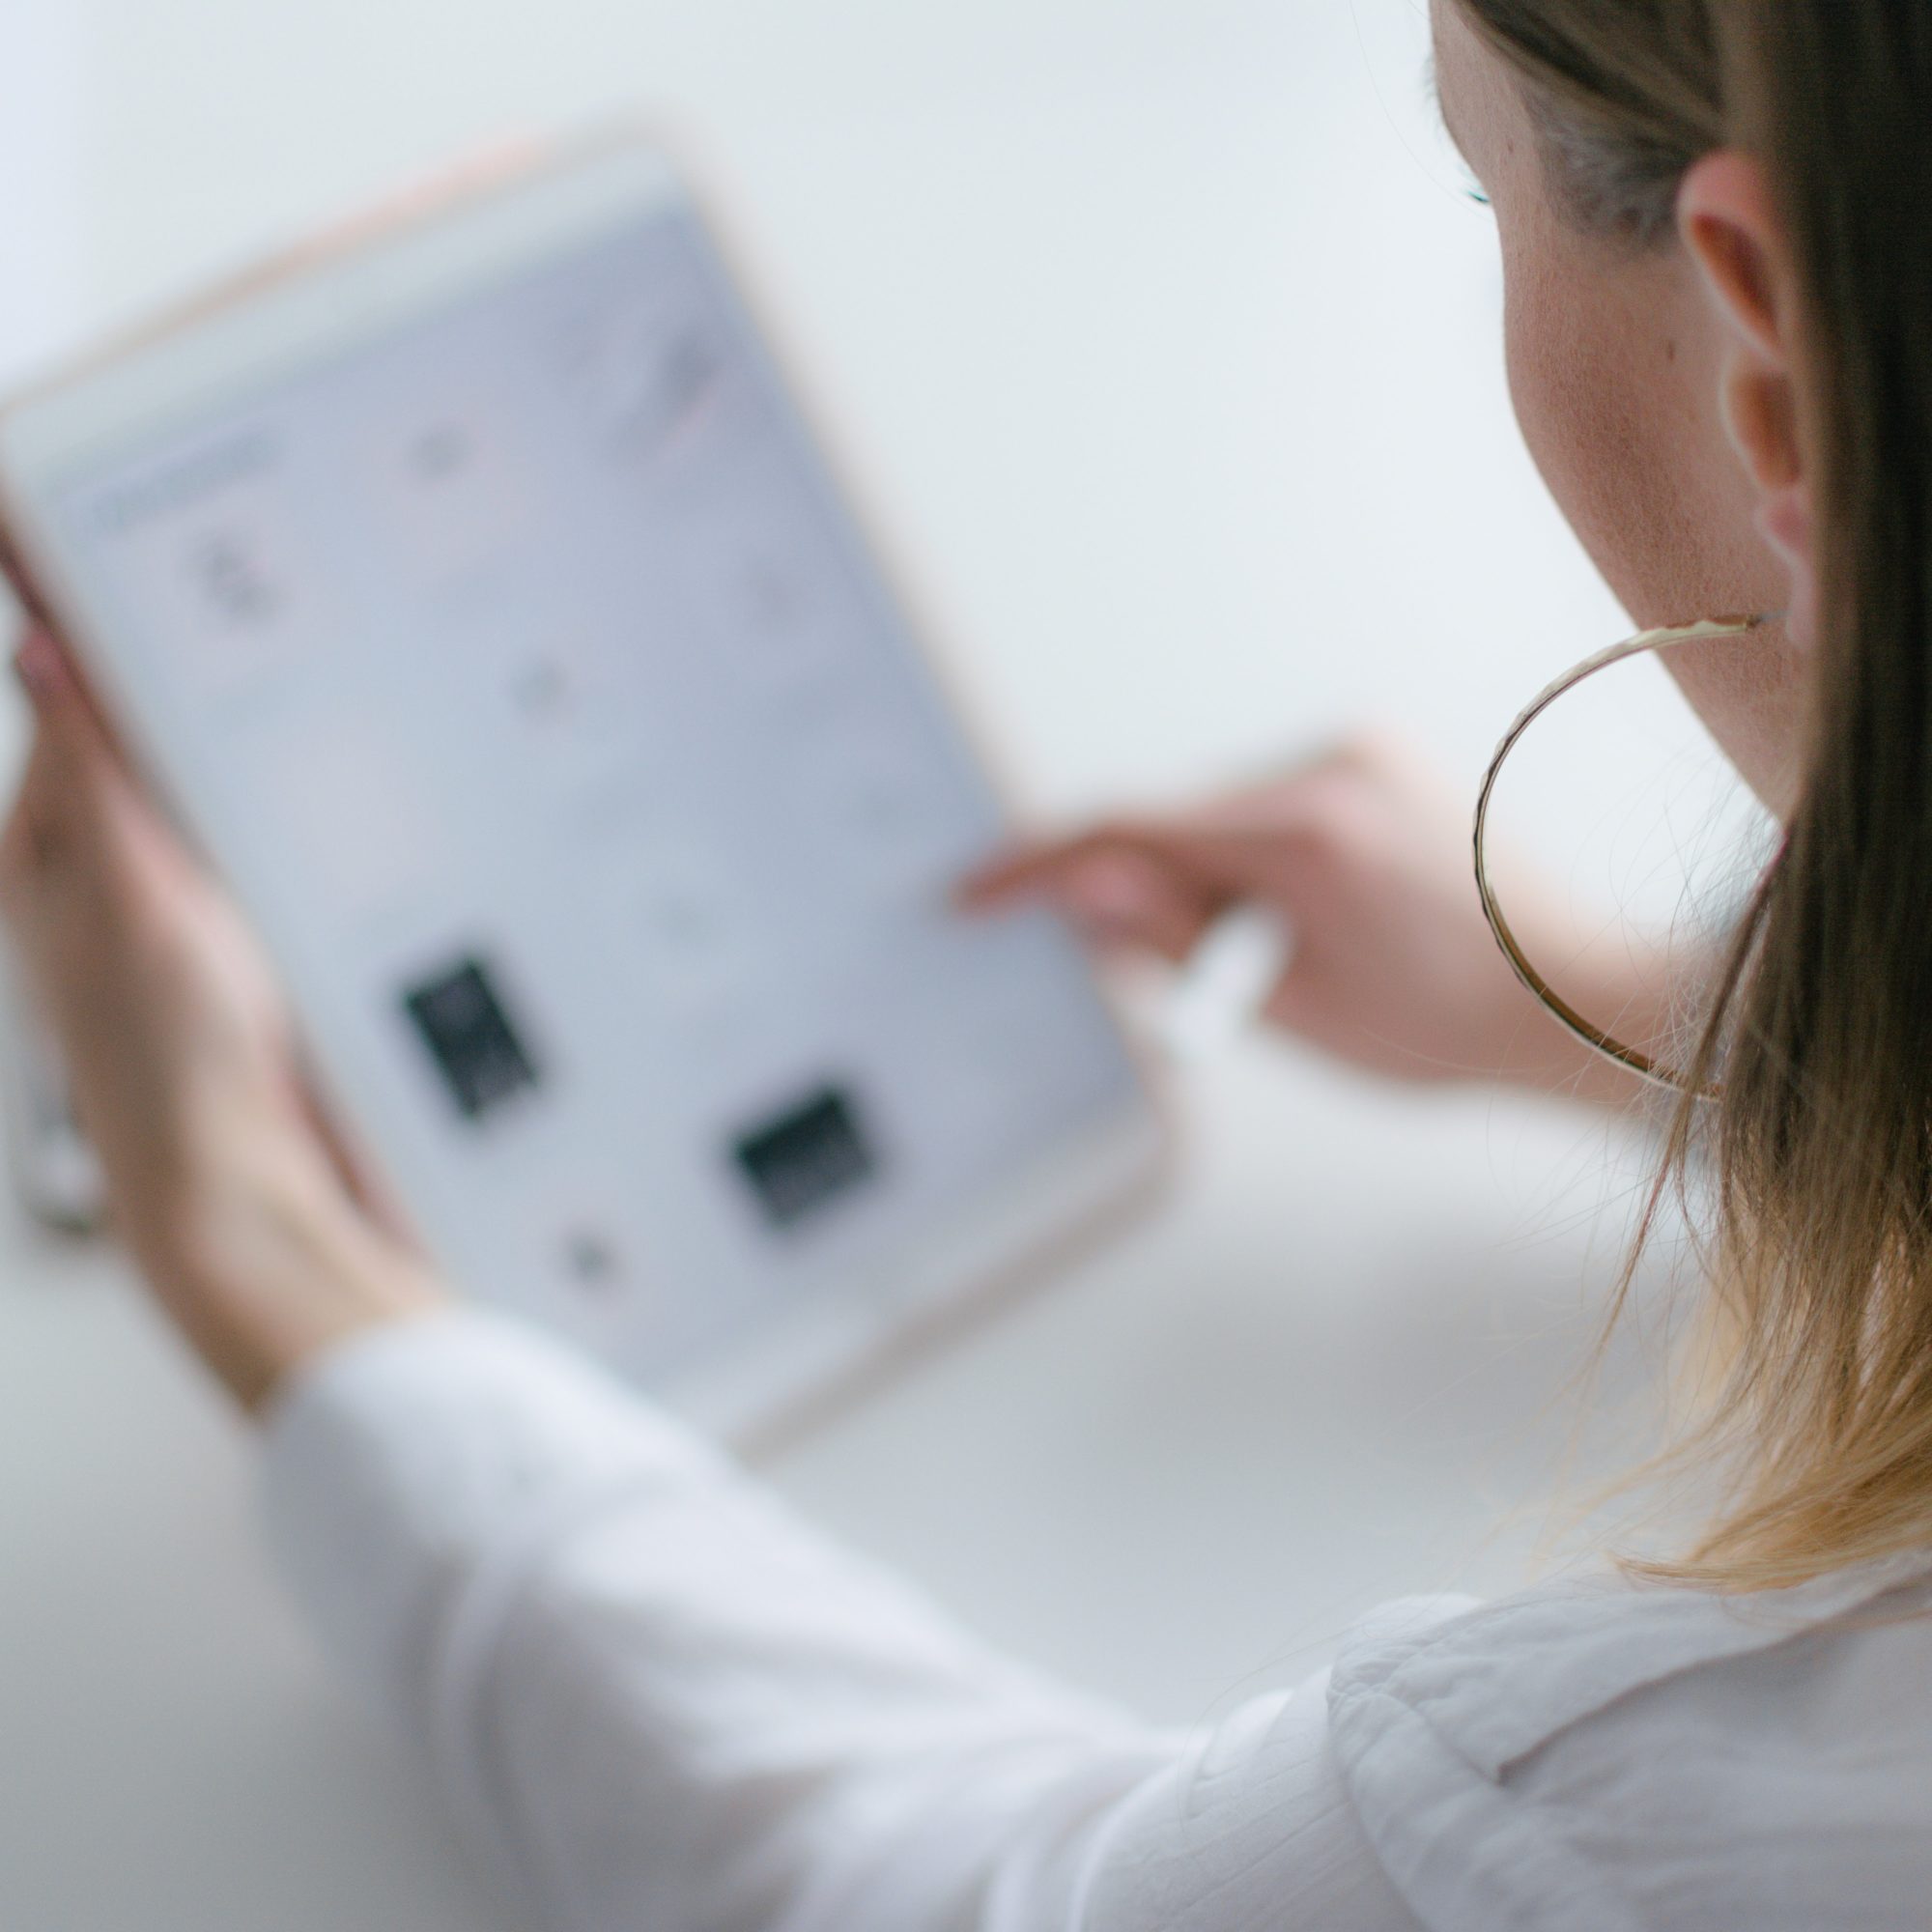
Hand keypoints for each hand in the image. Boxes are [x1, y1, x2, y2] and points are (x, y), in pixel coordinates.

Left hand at [0, 631, 439, 1410]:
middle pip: (139, 750)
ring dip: (236, 764)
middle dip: (181, 693)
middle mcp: (92, 886)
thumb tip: (43, 650)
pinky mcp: (224, 962)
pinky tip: (309, 823)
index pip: (67, 707)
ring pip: (200, 804)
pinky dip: (271, 829)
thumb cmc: (174, 1058)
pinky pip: (243, 860)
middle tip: (234, 616)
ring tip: (277, 716)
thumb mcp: (134, 893)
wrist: (239, 1190)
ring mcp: (161, 926)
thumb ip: (93, 774)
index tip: (112, 538)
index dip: (94, 625)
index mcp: (43, 860)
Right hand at [964, 732, 1656, 1103]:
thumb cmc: (1450, 1023)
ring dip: (1204, 878)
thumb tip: (1084, 888)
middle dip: (1144, 892)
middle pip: (1170, 818)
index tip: (971, 896)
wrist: (1581, 992)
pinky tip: (1308, 915)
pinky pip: (1264, 799)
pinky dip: (1248, 856)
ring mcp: (1357, 748)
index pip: (1127, 827)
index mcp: (1308, 833)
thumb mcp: (1294, 1008)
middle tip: (1189, 978)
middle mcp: (1330, 764)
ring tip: (1289, 958)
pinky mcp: (1373, 753)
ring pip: (1215, 811)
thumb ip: (1176, 942)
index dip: (1036, 864)